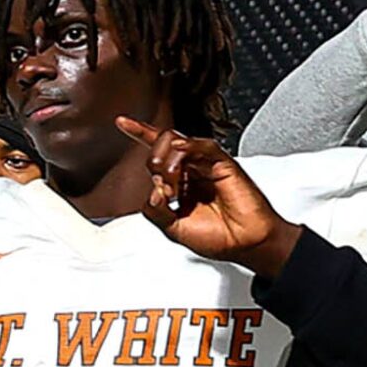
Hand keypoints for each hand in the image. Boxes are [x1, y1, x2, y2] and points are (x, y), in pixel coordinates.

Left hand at [117, 118, 302, 277]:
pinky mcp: (225, 164)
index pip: (156, 153)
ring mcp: (207, 166)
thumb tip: (152, 191)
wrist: (245, 244)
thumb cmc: (217, 238)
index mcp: (179, 183)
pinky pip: (205, 147)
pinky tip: (181, 154)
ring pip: (180, 142)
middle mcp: (192, 171)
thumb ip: (155, 211)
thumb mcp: (172, 229)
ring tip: (172, 186)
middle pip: (163, 144)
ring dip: (168, 163)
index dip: (139, 134)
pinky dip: (190, 147)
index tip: (121, 122)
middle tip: (162, 187)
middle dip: (154, 160)